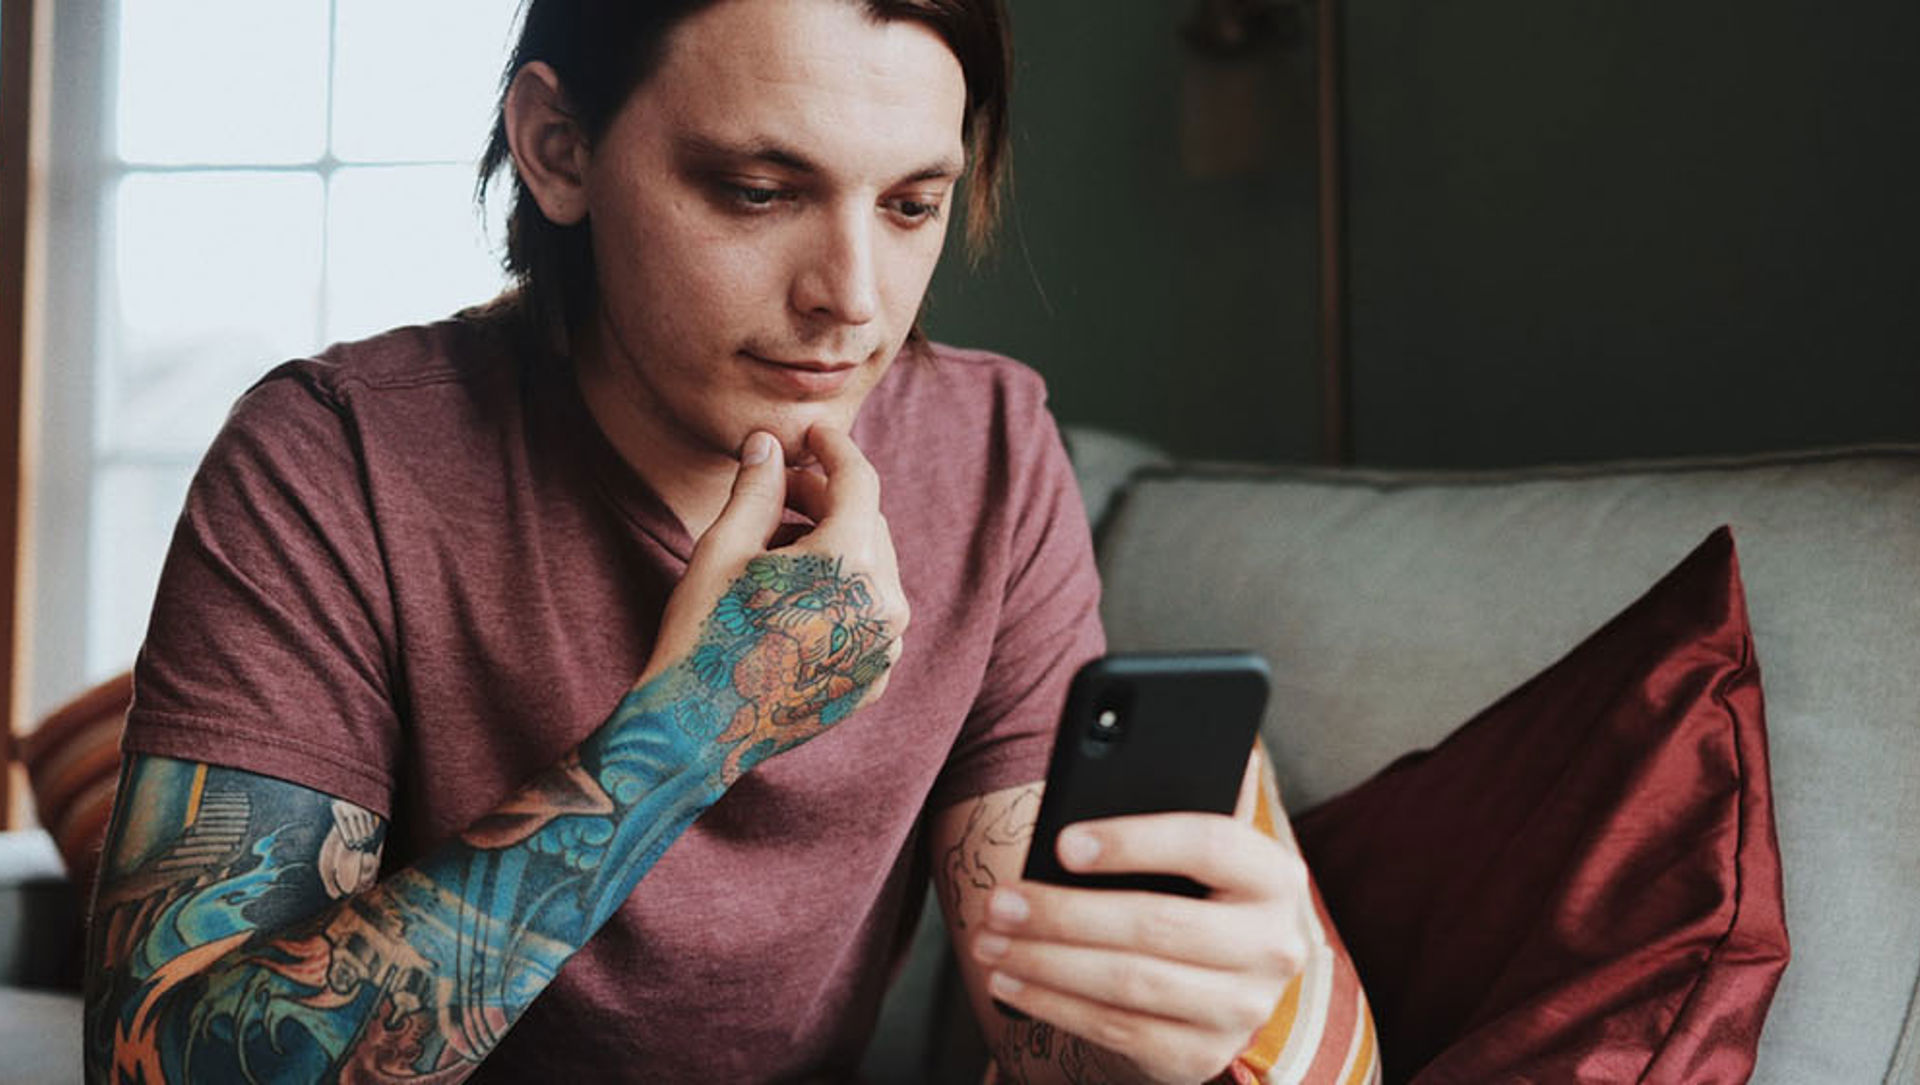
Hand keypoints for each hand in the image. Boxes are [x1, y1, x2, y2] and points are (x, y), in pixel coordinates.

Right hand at [638, 427, 908, 762]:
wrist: (698, 730)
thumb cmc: (705, 633)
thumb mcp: (725, 548)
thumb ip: (759, 487)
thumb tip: (769, 442)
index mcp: (850, 565)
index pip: (859, 482)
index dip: (835, 448)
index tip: (813, 434)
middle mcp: (885, 606)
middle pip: (867, 525)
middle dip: (826, 499)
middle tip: (779, 491)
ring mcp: (885, 648)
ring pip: (871, 571)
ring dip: (833, 548)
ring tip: (776, 552)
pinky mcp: (874, 679)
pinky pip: (868, 617)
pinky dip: (841, 595)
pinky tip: (792, 599)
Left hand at [975, 753, 1314, 1083]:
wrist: (1212, 983)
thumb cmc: (1187, 891)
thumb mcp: (1191, 849)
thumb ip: (1174, 799)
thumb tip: (1137, 741)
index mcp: (1274, 875)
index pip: (1209, 845)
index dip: (1133, 842)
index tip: (1062, 842)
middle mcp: (1274, 945)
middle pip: (1157, 924)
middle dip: (1064, 913)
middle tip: (998, 899)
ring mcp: (1244, 1008)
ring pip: (1130, 982)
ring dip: (1045, 962)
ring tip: (989, 939)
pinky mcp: (1203, 1055)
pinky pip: (1118, 1029)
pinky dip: (1055, 1005)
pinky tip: (1010, 982)